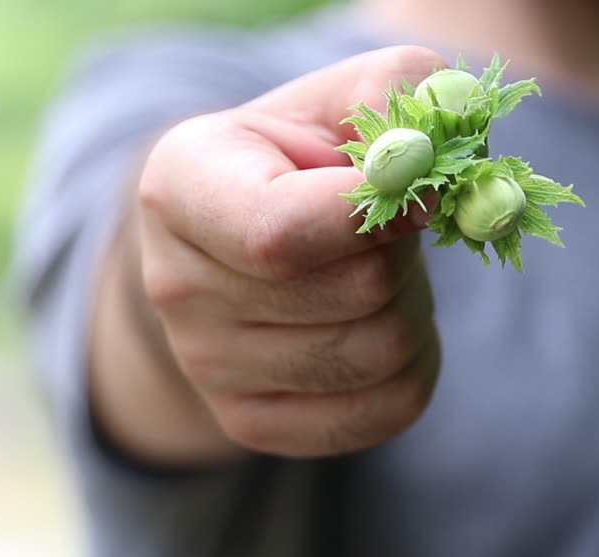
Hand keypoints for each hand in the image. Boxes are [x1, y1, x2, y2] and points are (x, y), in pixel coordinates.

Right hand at [114, 46, 445, 459]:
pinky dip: (412, 370)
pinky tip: (378, 328)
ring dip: (412, 309)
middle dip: (402, 254)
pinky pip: (384, 410)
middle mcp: (174, 286)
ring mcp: (205, 367)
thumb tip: (424, 158)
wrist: (251, 237)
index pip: (281, 232)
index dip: (375, 214)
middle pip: (356, 291)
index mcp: (179, 186)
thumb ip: (395, 91)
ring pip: (380, 354)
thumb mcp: (344, 95)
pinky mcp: (249, 423)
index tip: (419, 190)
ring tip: (376, 275)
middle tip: (385, 232)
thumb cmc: (306, 156)